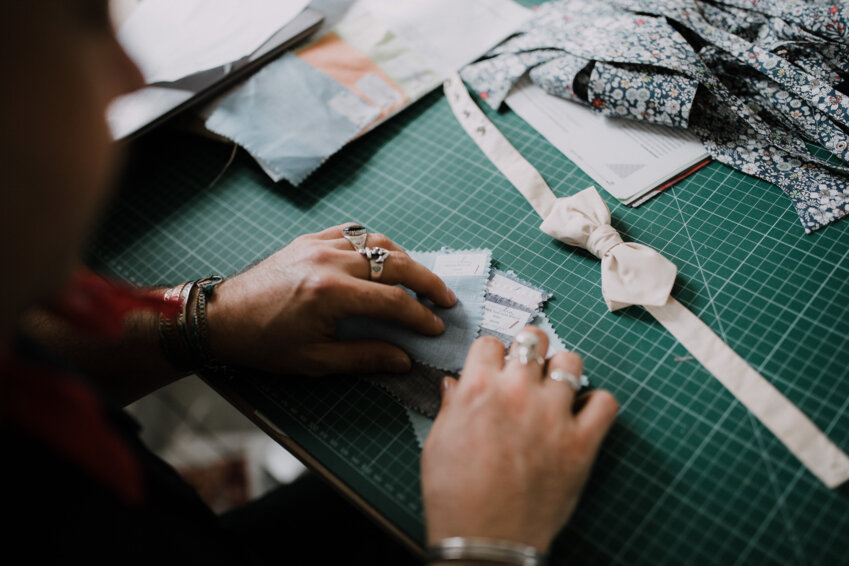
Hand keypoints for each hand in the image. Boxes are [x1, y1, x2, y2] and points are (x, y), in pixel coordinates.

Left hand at [205, 223, 455, 374]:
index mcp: (331, 294)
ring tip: (419, 277)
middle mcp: (330, 262)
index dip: (420, 315)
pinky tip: (383, 257)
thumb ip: (364, 357)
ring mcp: (319, 245)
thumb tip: (404, 360)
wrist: (222, 318)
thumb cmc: (265, 344)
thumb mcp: (315, 360)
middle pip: (395, 263)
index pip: (393, 301)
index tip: (436, 327)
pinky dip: (374, 242)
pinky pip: (352, 232)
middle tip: (444, 298)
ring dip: (404, 257)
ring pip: (377, 241)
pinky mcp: (309, 239)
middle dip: (426, 280)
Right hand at [421, 326, 617, 552]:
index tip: (494, 366)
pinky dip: (597, 403)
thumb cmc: (456, 497)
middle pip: (534, 339)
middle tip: (528, 366)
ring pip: (571, 361)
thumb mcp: (438, 443)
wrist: (486, 540)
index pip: (491, 343)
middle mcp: (517, 394)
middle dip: (529, 348)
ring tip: (556, 387)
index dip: (492, 354)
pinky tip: (583, 412)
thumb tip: (455, 386)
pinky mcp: (581, 443)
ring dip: (562, 369)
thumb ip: (451, 407)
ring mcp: (553, 416)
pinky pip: (605, 402)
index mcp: (478, 390)